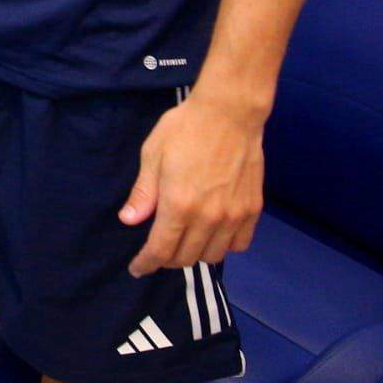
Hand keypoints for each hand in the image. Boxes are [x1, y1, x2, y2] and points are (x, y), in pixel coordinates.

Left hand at [120, 89, 265, 277]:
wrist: (230, 113)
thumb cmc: (185, 129)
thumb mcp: (153, 155)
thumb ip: (143, 193)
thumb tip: (129, 221)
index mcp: (178, 205)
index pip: (160, 251)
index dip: (146, 264)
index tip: (138, 269)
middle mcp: (208, 217)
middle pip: (186, 258)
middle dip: (167, 258)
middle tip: (159, 248)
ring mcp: (233, 215)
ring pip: (213, 256)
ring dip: (196, 254)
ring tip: (186, 240)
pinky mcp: (252, 210)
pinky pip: (239, 244)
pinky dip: (224, 246)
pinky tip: (214, 233)